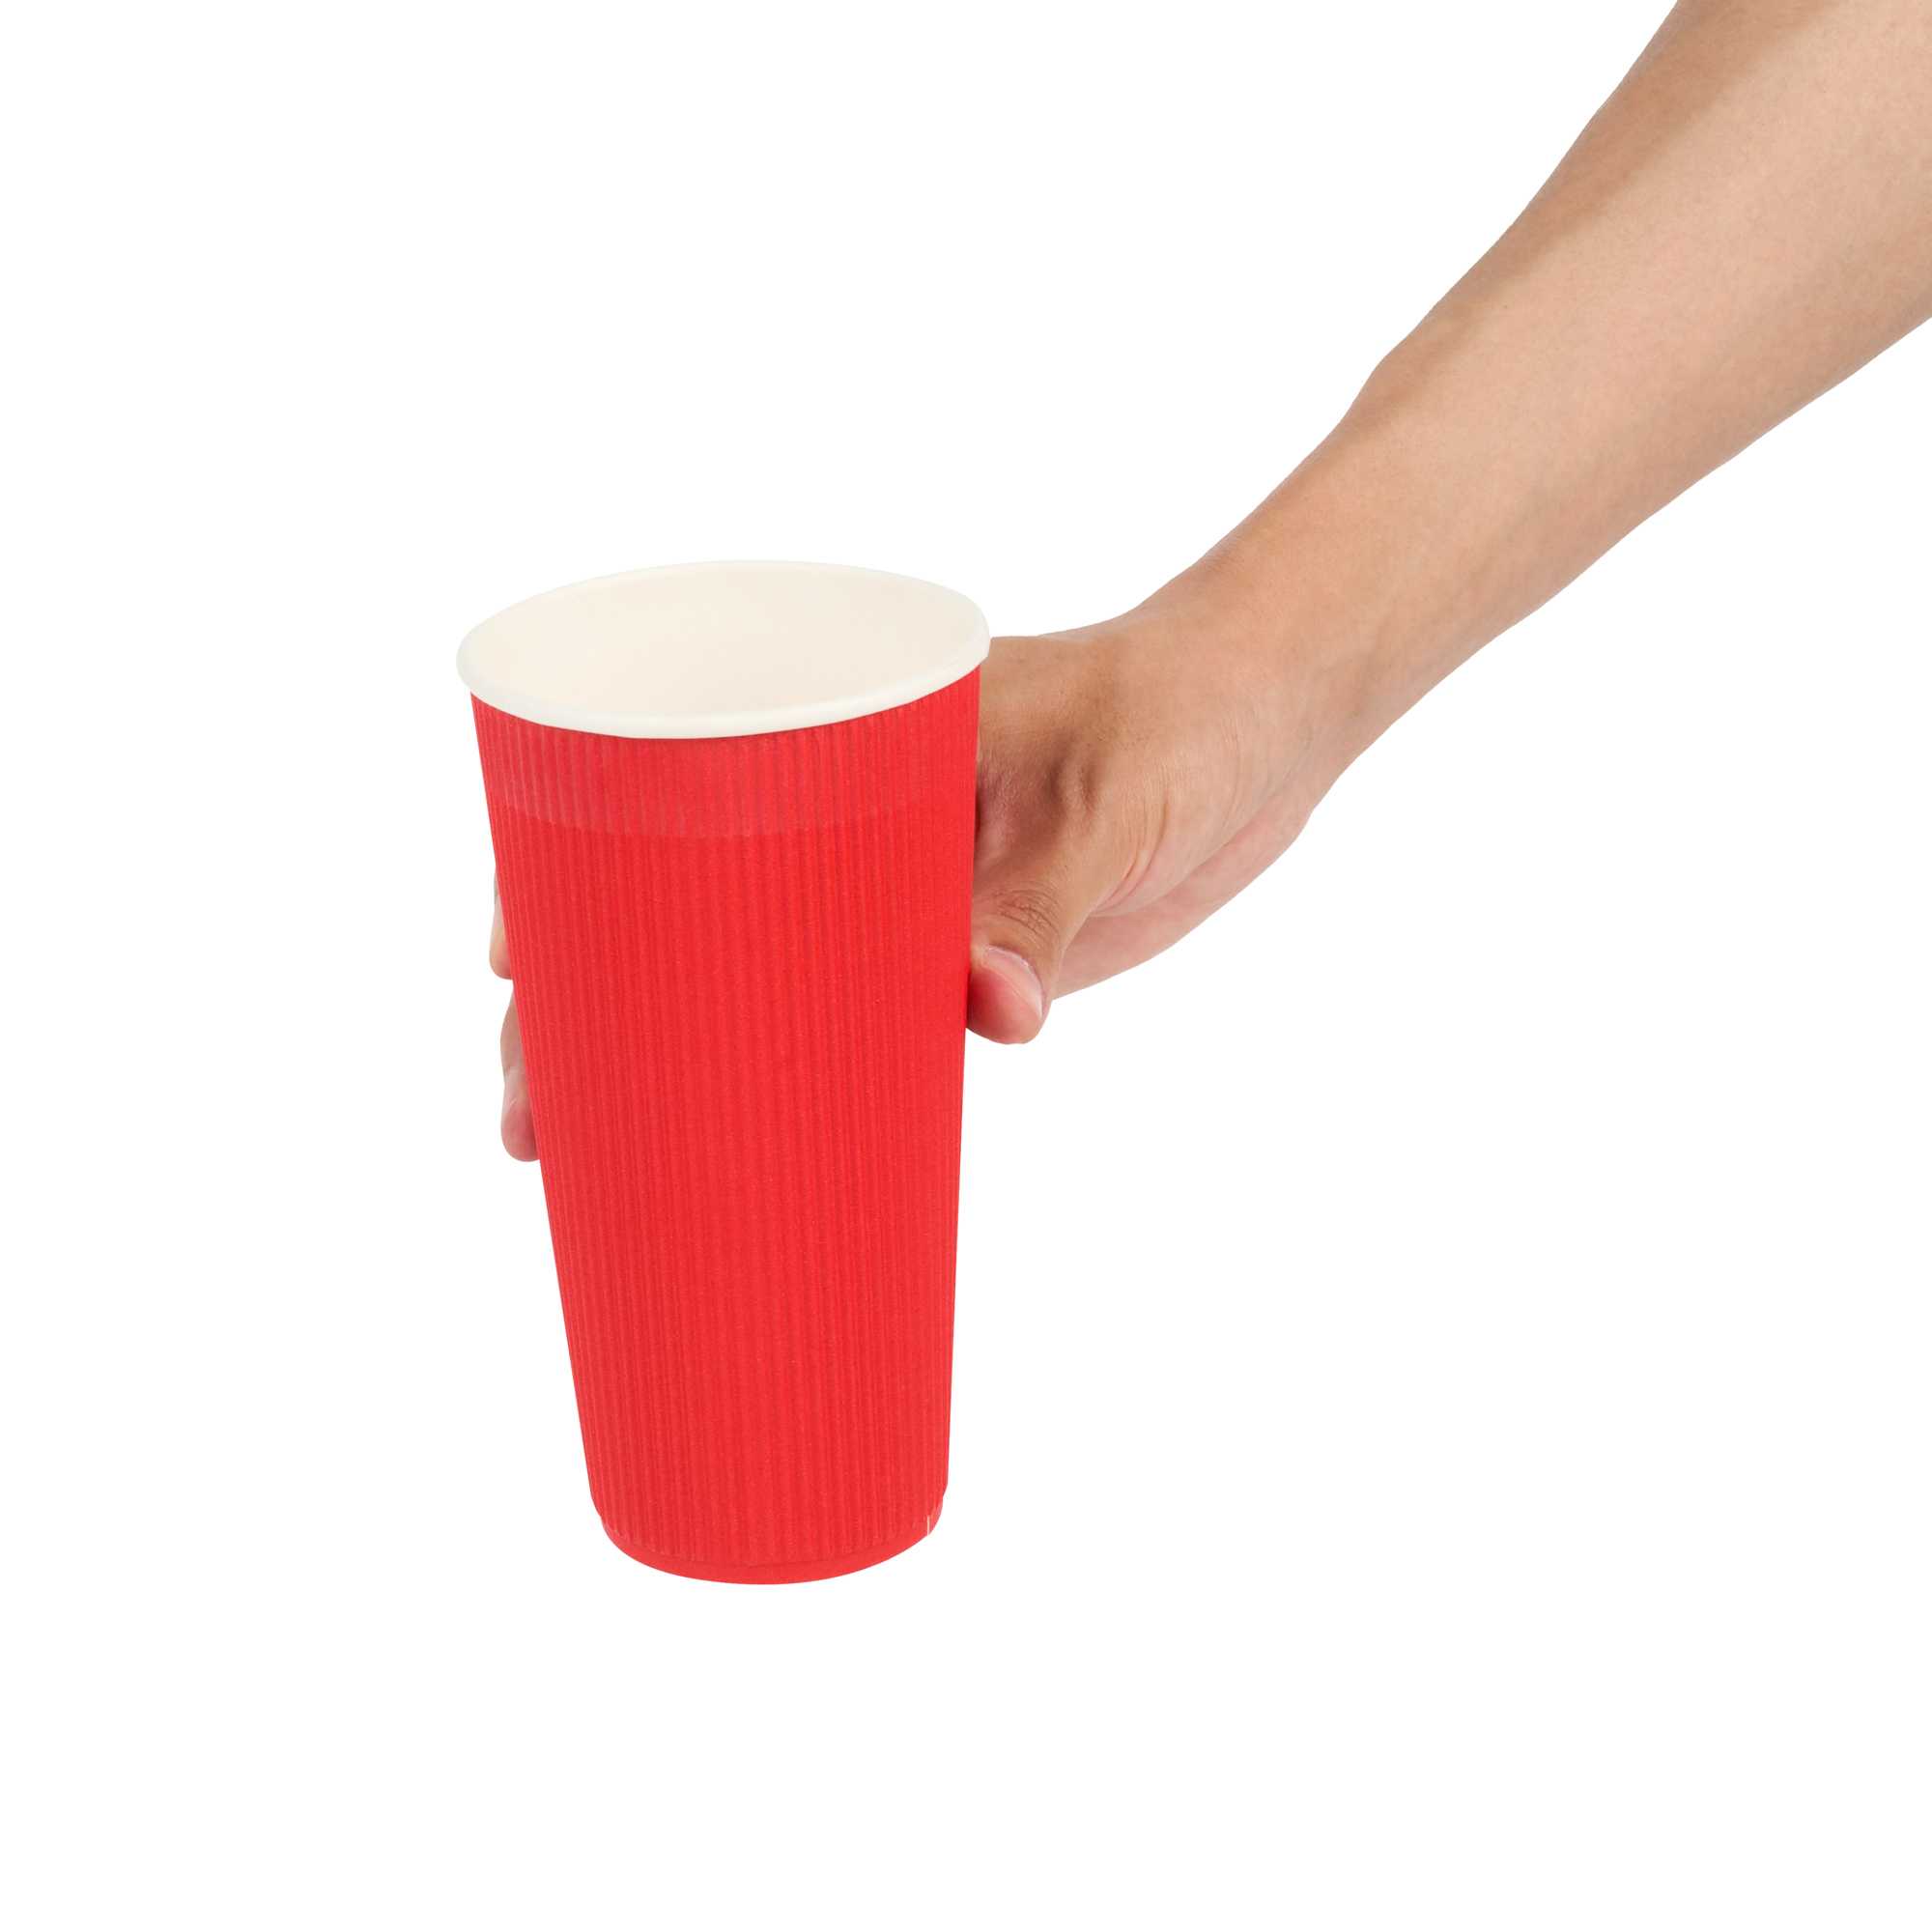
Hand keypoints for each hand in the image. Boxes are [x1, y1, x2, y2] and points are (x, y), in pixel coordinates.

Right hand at [490, 568, 1369, 1148]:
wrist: (1268, 721)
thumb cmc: (1177, 710)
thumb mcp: (1104, 795)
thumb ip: (1041, 898)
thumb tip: (988, 1017)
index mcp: (834, 731)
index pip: (658, 795)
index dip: (570, 878)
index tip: (509, 962)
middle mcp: (836, 810)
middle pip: (678, 911)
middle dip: (598, 1012)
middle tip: (535, 1128)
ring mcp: (891, 889)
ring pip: (752, 981)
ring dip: (684, 1065)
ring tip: (599, 1171)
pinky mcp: (957, 949)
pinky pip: (852, 1022)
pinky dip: (798, 1081)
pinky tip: (749, 1154)